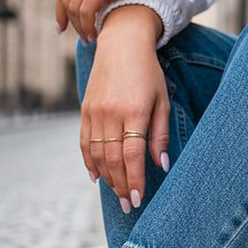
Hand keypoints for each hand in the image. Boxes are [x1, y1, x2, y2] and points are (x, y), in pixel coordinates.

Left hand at [56, 0, 175, 42]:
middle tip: (84, 39)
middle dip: (71, 23)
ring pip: (75, 8)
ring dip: (80, 28)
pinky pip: (87, 10)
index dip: (60, 11)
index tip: (62, 27)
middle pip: (66, 0)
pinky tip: (96, 34)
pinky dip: (88, 26)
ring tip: (90, 39)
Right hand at [80, 6, 169, 211]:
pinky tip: (97, 177)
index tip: (138, 199)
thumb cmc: (148, 72)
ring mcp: (94, 111)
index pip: (132, 155)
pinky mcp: (85, 110)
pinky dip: (90, 162)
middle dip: (121, 186)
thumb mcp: (162, 99)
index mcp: (134, 110)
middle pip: (113, 159)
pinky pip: (85, 143)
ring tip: (118, 194)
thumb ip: (160, 133)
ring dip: (108, 178)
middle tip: (129, 205)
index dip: (134, 180)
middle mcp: (111, 112)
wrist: (121, 42)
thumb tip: (162, 165)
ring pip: (98, 155)